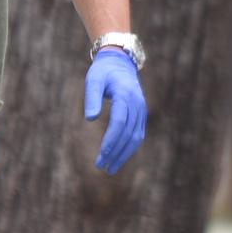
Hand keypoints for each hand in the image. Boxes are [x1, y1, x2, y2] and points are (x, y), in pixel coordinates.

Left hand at [84, 46, 144, 174]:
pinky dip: (129, 148)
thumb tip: (90, 119)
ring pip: (136, 137)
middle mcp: (137, 104)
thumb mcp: (93, 80)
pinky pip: (138, 134)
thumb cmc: (103, 72)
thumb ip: (91, 98)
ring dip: (124, 155)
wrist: (120, 63)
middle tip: (101, 166)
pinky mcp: (141, 115)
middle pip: (128, 133)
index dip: (111, 140)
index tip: (102, 155)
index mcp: (125, 95)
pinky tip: (119, 158)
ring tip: (110, 169)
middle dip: (115, 152)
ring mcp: (141, 110)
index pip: (119, 122)